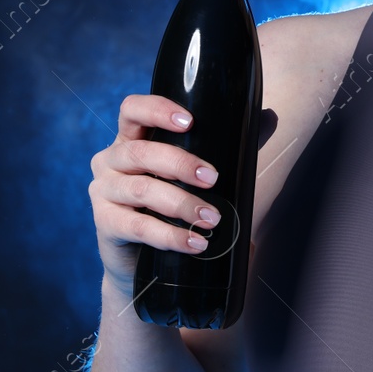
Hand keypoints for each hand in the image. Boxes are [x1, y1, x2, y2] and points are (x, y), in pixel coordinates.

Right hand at [88, 94, 224, 298]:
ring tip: (212, 219)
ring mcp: (102, 192)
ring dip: (181, 203)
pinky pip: (138, 226)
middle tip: (213, 178)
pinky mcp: (105, 224)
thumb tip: (269, 117)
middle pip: (142, 152)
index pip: (132, 110)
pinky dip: (170, 236)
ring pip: (141, 190)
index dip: (157, 110)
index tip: (190, 122)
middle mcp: (109, 160)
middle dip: (181, 164)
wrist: (142, 261)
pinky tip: (195, 243)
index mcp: (130, 139)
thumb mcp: (194, 174)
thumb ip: (229, 144)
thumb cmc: (170, 206)